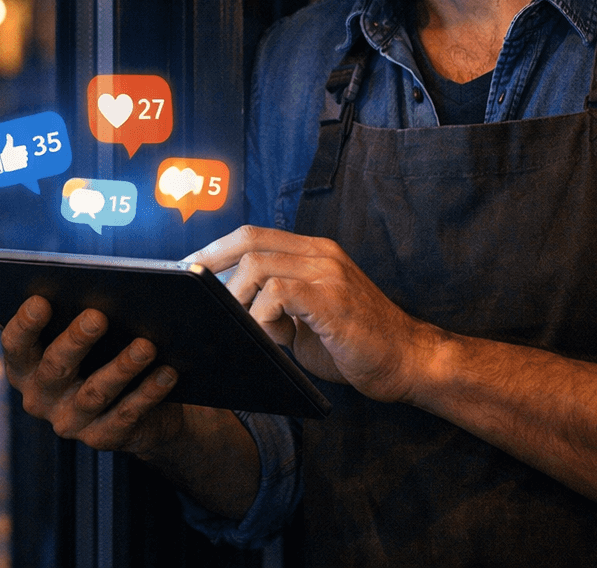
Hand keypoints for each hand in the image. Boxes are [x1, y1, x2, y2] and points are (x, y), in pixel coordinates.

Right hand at [0, 295, 182, 455]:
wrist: (138, 406)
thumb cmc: (104, 351)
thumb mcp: (83, 333)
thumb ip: (71, 309)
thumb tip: (80, 279)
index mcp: (25, 366)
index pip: (15, 345)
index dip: (25, 324)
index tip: (41, 300)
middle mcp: (40, 397)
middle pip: (55, 367)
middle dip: (76, 340)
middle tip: (98, 316)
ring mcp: (70, 421)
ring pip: (95, 392)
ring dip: (122, 367)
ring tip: (146, 345)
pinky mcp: (102, 438)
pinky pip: (127, 415)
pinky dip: (149, 393)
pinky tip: (167, 372)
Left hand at [185, 225, 429, 403]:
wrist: (408, 361)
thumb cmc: (356, 344)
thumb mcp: (307, 318)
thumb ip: (275, 306)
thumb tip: (228, 310)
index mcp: (314, 252)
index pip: (253, 235)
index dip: (215, 248)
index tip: (188, 267)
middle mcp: (320, 254)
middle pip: (249, 240)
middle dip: (211, 263)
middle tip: (191, 290)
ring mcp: (328, 273)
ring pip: (258, 265)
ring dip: (237, 297)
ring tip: (242, 326)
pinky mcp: (333, 300)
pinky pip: (279, 293)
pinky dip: (261, 315)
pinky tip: (271, 338)